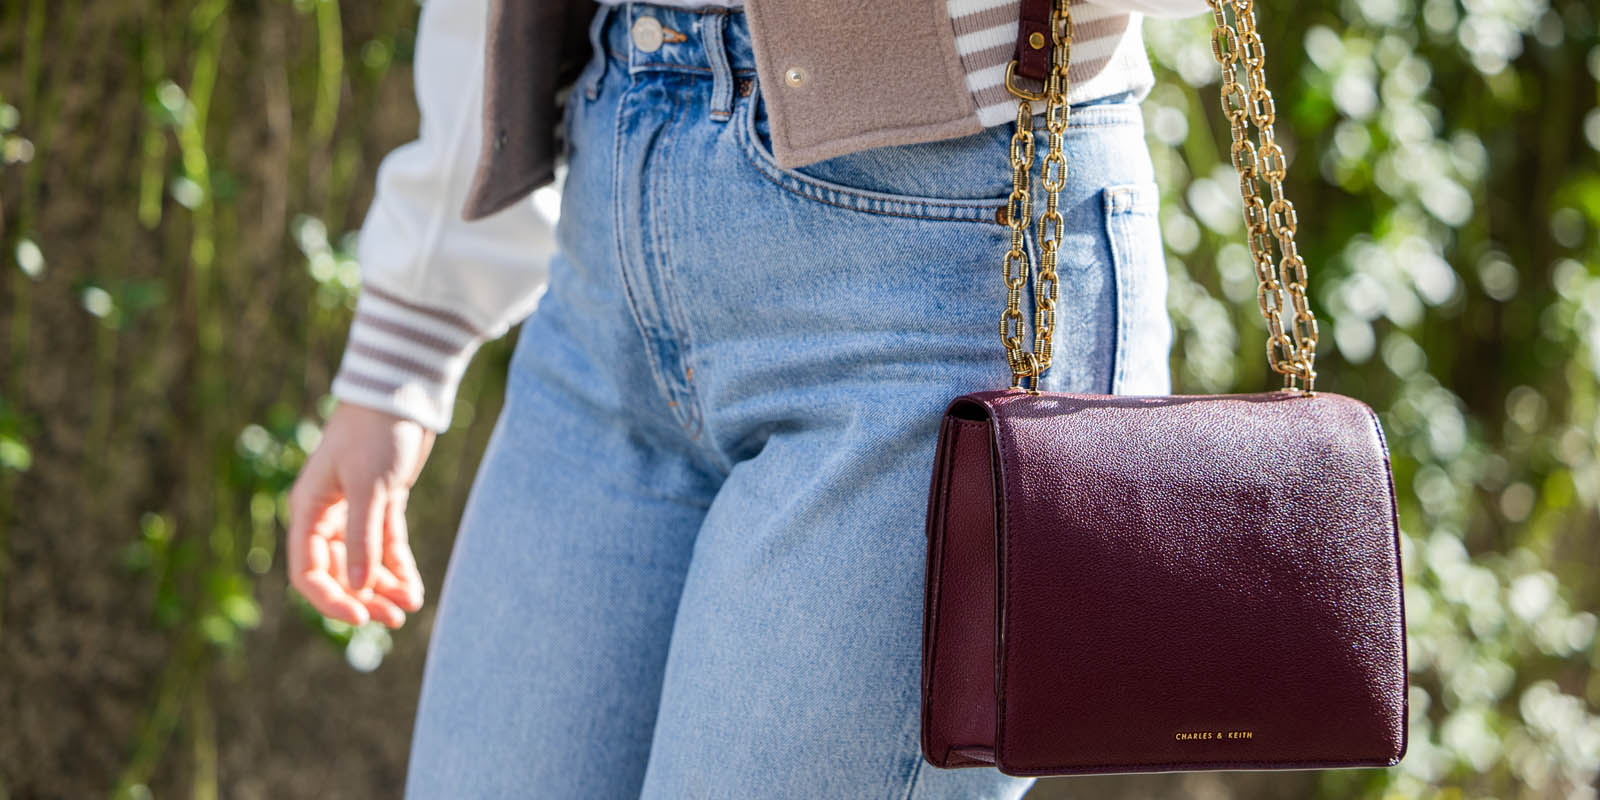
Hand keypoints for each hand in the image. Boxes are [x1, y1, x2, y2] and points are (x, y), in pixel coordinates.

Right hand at [287, 402, 434, 627]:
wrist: (402, 394)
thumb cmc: (376, 432)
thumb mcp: (369, 485)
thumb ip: (362, 537)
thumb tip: (355, 587)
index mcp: (309, 509)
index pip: (308, 571)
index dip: (330, 599)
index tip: (359, 615)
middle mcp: (327, 515)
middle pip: (339, 572)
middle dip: (365, 598)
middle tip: (393, 619)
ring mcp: (355, 511)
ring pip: (365, 563)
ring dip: (384, 588)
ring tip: (409, 608)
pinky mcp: (383, 504)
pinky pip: (387, 547)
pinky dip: (400, 568)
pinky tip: (414, 590)